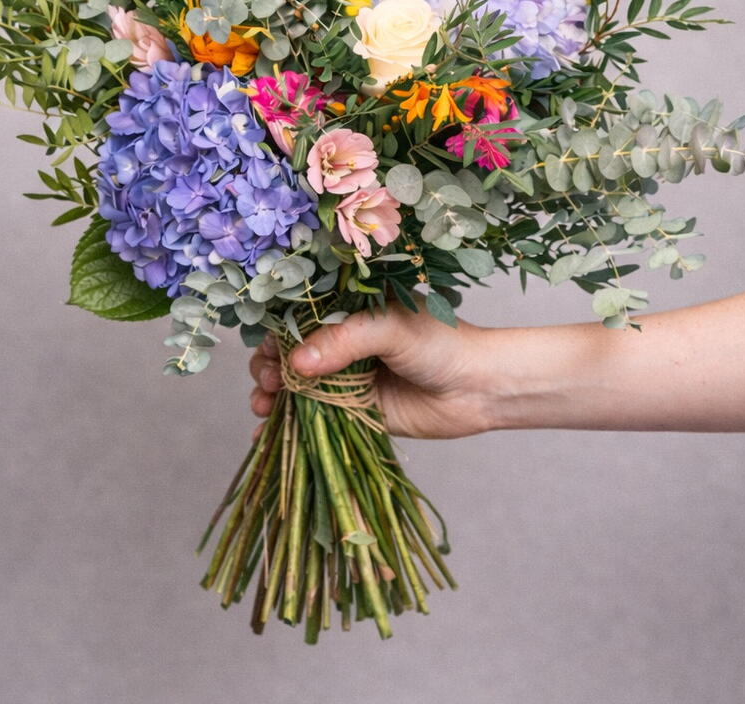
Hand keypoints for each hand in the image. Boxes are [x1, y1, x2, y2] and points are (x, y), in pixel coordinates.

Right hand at [248, 303, 496, 438]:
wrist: (480, 387)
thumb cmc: (441, 343)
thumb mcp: (391, 328)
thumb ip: (345, 341)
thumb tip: (296, 364)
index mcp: (349, 310)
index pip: (298, 317)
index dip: (276, 332)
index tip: (264, 348)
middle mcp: (343, 343)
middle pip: (289, 352)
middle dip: (269, 365)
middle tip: (268, 378)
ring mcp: (345, 378)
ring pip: (294, 386)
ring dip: (271, 394)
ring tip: (264, 404)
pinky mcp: (353, 411)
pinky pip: (311, 417)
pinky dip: (285, 426)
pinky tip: (265, 433)